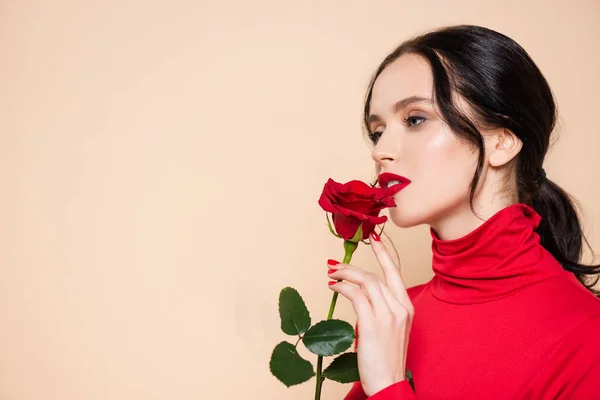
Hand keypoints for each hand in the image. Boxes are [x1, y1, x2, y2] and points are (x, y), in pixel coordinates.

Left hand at [327, 231, 413, 395]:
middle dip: (353, 266)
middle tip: (335, 264)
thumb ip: (381, 310)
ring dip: (345, 274)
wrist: (389, 384)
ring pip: (366, 281)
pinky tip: (333, 288)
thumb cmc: (386, 360)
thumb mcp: (390, 330)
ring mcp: (388, 315)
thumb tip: (360, 296)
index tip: (374, 239)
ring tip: (330, 275)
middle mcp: (400, 308)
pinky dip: (342, 287)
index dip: (383, 254)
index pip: (395, 273)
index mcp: (407, 308)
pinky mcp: (373, 323)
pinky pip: (356, 295)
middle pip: (375, 275)